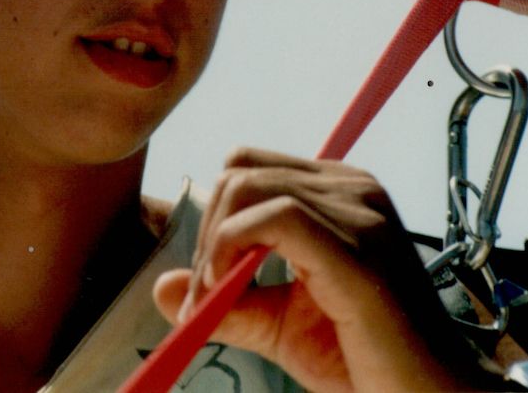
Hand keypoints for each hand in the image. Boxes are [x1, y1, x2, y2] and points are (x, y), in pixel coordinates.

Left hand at [153, 149, 486, 392]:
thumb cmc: (364, 359)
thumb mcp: (279, 324)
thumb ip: (225, 299)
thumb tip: (162, 286)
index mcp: (339, 193)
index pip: (249, 169)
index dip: (215, 218)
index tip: (208, 278)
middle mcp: (353, 187)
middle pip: (240, 171)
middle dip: (207, 231)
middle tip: (207, 295)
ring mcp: (359, 211)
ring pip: (247, 187)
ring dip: (214, 245)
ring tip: (219, 298)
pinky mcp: (357, 246)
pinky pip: (271, 217)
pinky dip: (231, 249)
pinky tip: (229, 289)